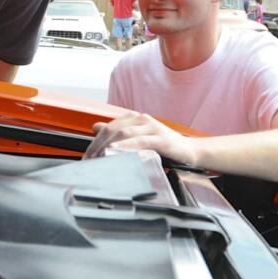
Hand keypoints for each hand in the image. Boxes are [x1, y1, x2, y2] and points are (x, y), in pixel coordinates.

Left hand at [84, 111, 199, 166]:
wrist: (190, 151)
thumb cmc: (164, 146)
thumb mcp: (138, 138)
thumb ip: (118, 132)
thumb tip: (96, 127)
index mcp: (134, 118)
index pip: (108, 127)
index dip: (94, 141)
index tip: (87, 156)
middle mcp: (142, 119)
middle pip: (113, 129)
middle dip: (98, 145)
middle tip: (89, 160)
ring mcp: (152, 128)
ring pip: (124, 133)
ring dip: (108, 146)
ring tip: (98, 156)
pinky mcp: (161, 139)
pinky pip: (139, 141)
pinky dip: (125, 146)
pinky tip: (115, 151)